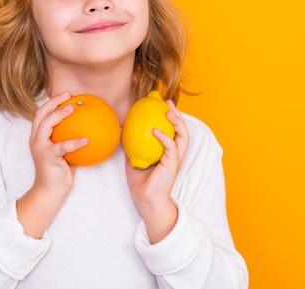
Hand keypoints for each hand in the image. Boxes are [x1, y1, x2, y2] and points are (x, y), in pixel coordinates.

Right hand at [29, 90, 86, 196]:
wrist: (49, 190)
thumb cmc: (59, 170)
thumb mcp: (64, 151)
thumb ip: (69, 138)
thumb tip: (89, 127)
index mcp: (38, 136)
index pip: (41, 114)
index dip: (52, 102)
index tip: (66, 94)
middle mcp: (35, 139)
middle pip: (41, 115)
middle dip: (53, 102)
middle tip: (68, 95)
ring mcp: (40, 147)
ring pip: (46, 125)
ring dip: (59, 115)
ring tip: (72, 109)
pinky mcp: (47, 157)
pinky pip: (62, 146)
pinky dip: (74, 142)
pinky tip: (86, 139)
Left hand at [125, 100, 189, 242]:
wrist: (146, 200)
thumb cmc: (141, 182)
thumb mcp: (134, 159)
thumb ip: (132, 145)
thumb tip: (121, 130)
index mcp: (168, 152)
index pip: (173, 131)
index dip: (170, 117)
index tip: (162, 105)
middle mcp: (175, 154)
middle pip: (182, 130)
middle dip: (177, 115)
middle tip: (167, 103)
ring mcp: (175, 159)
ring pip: (182, 137)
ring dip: (177, 122)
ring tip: (168, 112)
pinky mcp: (172, 165)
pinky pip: (170, 147)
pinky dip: (164, 137)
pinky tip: (155, 130)